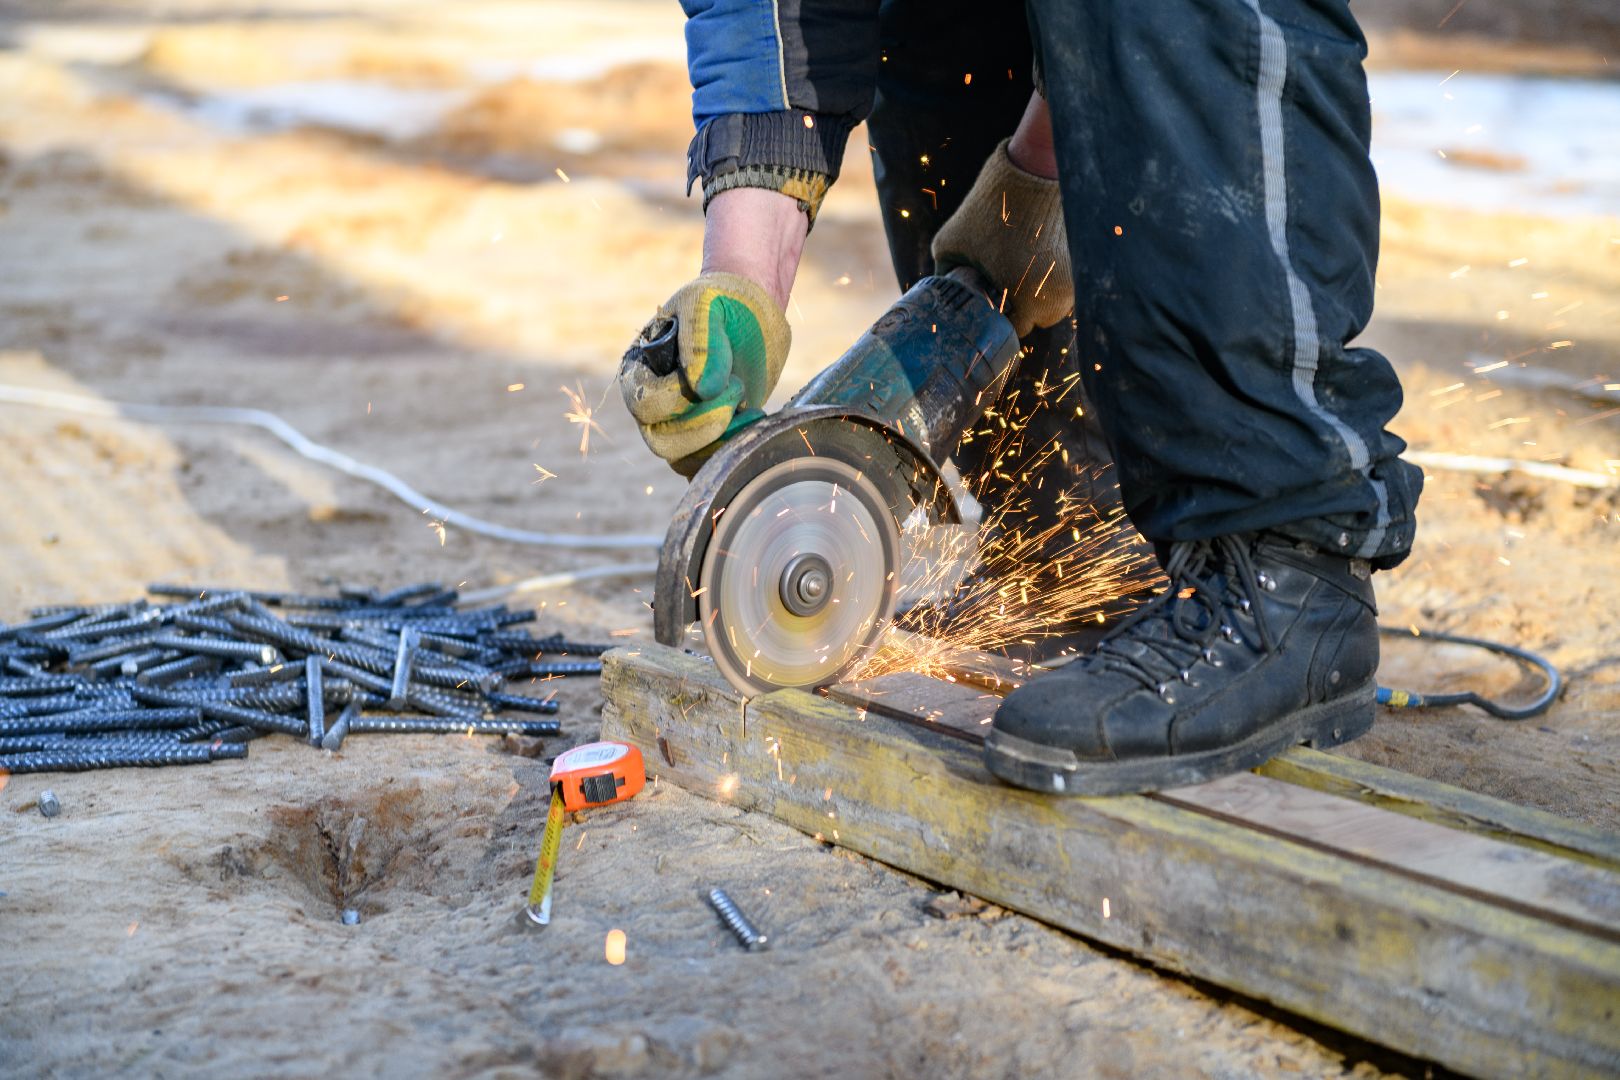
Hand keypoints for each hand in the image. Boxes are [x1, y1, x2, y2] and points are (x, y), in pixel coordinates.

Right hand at [618, 190, 803, 473]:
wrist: (750, 313)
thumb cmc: (719, 302)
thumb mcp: (704, 305)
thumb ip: (701, 343)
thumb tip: (702, 390)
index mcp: (639, 371)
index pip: (645, 404)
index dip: (679, 398)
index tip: (717, 377)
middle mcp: (653, 405)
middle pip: (663, 443)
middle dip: (705, 424)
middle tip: (737, 388)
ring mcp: (679, 425)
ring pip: (686, 460)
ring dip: (722, 437)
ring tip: (746, 399)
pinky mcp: (708, 437)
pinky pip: (711, 463)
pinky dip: (735, 447)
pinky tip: (755, 415)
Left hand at [931, 100, 1071, 337]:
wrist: (1034, 169)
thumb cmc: (989, 210)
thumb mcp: (951, 244)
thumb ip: (945, 275)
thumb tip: (939, 294)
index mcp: (1027, 302)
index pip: (1013, 330)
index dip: (997, 321)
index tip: (988, 306)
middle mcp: (1056, 299)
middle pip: (1036, 320)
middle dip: (1019, 307)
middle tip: (1000, 285)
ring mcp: (1073, 280)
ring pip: (1053, 302)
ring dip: (1036, 291)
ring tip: (1017, 264)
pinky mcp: (1081, 261)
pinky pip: (1064, 281)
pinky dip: (1050, 273)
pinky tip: (1034, 252)